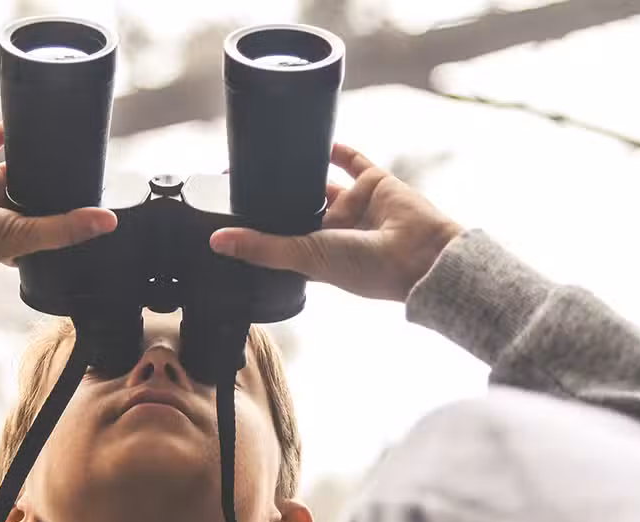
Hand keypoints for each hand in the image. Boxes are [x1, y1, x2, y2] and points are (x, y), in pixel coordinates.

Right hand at [0, 123, 116, 278]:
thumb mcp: (21, 238)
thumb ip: (64, 229)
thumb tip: (109, 222)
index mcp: (12, 236)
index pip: (47, 223)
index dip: (68, 215)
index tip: (96, 203)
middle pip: (36, 188)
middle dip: (56, 180)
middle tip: (89, 165)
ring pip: (18, 160)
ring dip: (38, 150)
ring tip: (67, 137)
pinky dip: (9, 124)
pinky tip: (32, 114)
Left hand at [208, 144, 463, 302]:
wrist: (422, 255)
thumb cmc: (367, 269)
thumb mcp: (306, 256)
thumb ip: (262, 247)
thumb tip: (216, 242)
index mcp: (316, 254)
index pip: (281, 236)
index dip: (259, 225)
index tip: (231, 208)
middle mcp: (334, 230)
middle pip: (298, 206)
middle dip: (277, 193)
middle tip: (246, 173)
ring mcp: (355, 205)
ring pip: (321, 181)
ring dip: (301, 168)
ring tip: (272, 152)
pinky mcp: (374, 182)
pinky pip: (351, 160)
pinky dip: (334, 147)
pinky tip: (312, 135)